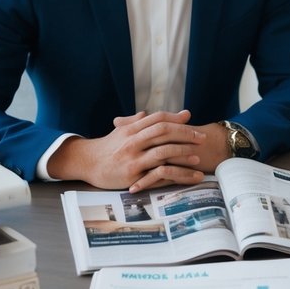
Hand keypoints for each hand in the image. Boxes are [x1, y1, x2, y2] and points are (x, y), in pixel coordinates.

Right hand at [48, 110, 206, 189]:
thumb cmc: (107, 147)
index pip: (158, 119)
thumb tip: (150, 112)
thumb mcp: (120, 130)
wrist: (87, 163)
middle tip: (202, 137)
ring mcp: (133, 158)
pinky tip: (186, 175)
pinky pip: (158, 174)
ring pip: (163, 152)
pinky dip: (176, 174)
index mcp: (131, 128)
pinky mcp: (133, 175)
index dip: (176, 119)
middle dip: (186, 134)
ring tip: (198, 156)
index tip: (191, 120)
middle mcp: (133, 141)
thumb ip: (136, 121)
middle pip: (164, 132)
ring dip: (183, 153)